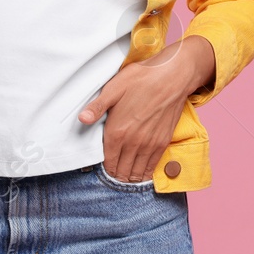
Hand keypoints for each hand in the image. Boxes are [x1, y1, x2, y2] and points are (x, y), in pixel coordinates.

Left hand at [80, 36, 215, 182]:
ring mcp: (149, 144)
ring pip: (136, 172)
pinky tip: (141, 173)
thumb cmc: (142, 79)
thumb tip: (81, 119)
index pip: (108, 162)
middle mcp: (133, 143)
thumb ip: (97, 107)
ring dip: (129, 177)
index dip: (105, 168)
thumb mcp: (113, 88)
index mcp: (117, 132)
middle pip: (121, 171)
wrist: (172, 76)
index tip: (105, 167)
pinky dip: (144, 173)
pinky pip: (151, 167)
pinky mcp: (163, 142)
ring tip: (126, 176)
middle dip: (116, 175)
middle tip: (114, 173)